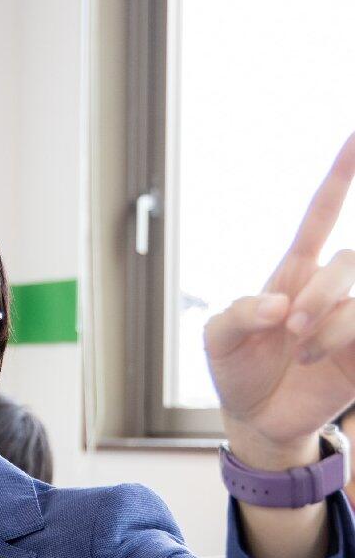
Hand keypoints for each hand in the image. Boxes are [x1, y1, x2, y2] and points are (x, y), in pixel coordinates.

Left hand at [206, 133, 354, 468]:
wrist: (254, 419)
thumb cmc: (236, 371)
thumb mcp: (217, 340)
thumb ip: (236, 314)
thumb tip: (280, 306)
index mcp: (292, 276)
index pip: (320, 216)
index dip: (340, 177)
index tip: (354, 137)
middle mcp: (328, 291)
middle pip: (346, 261)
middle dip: (321, 292)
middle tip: (290, 328)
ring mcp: (349, 320)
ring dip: (328, 321)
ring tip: (299, 350)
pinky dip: (340, 339)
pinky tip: (314, 360)